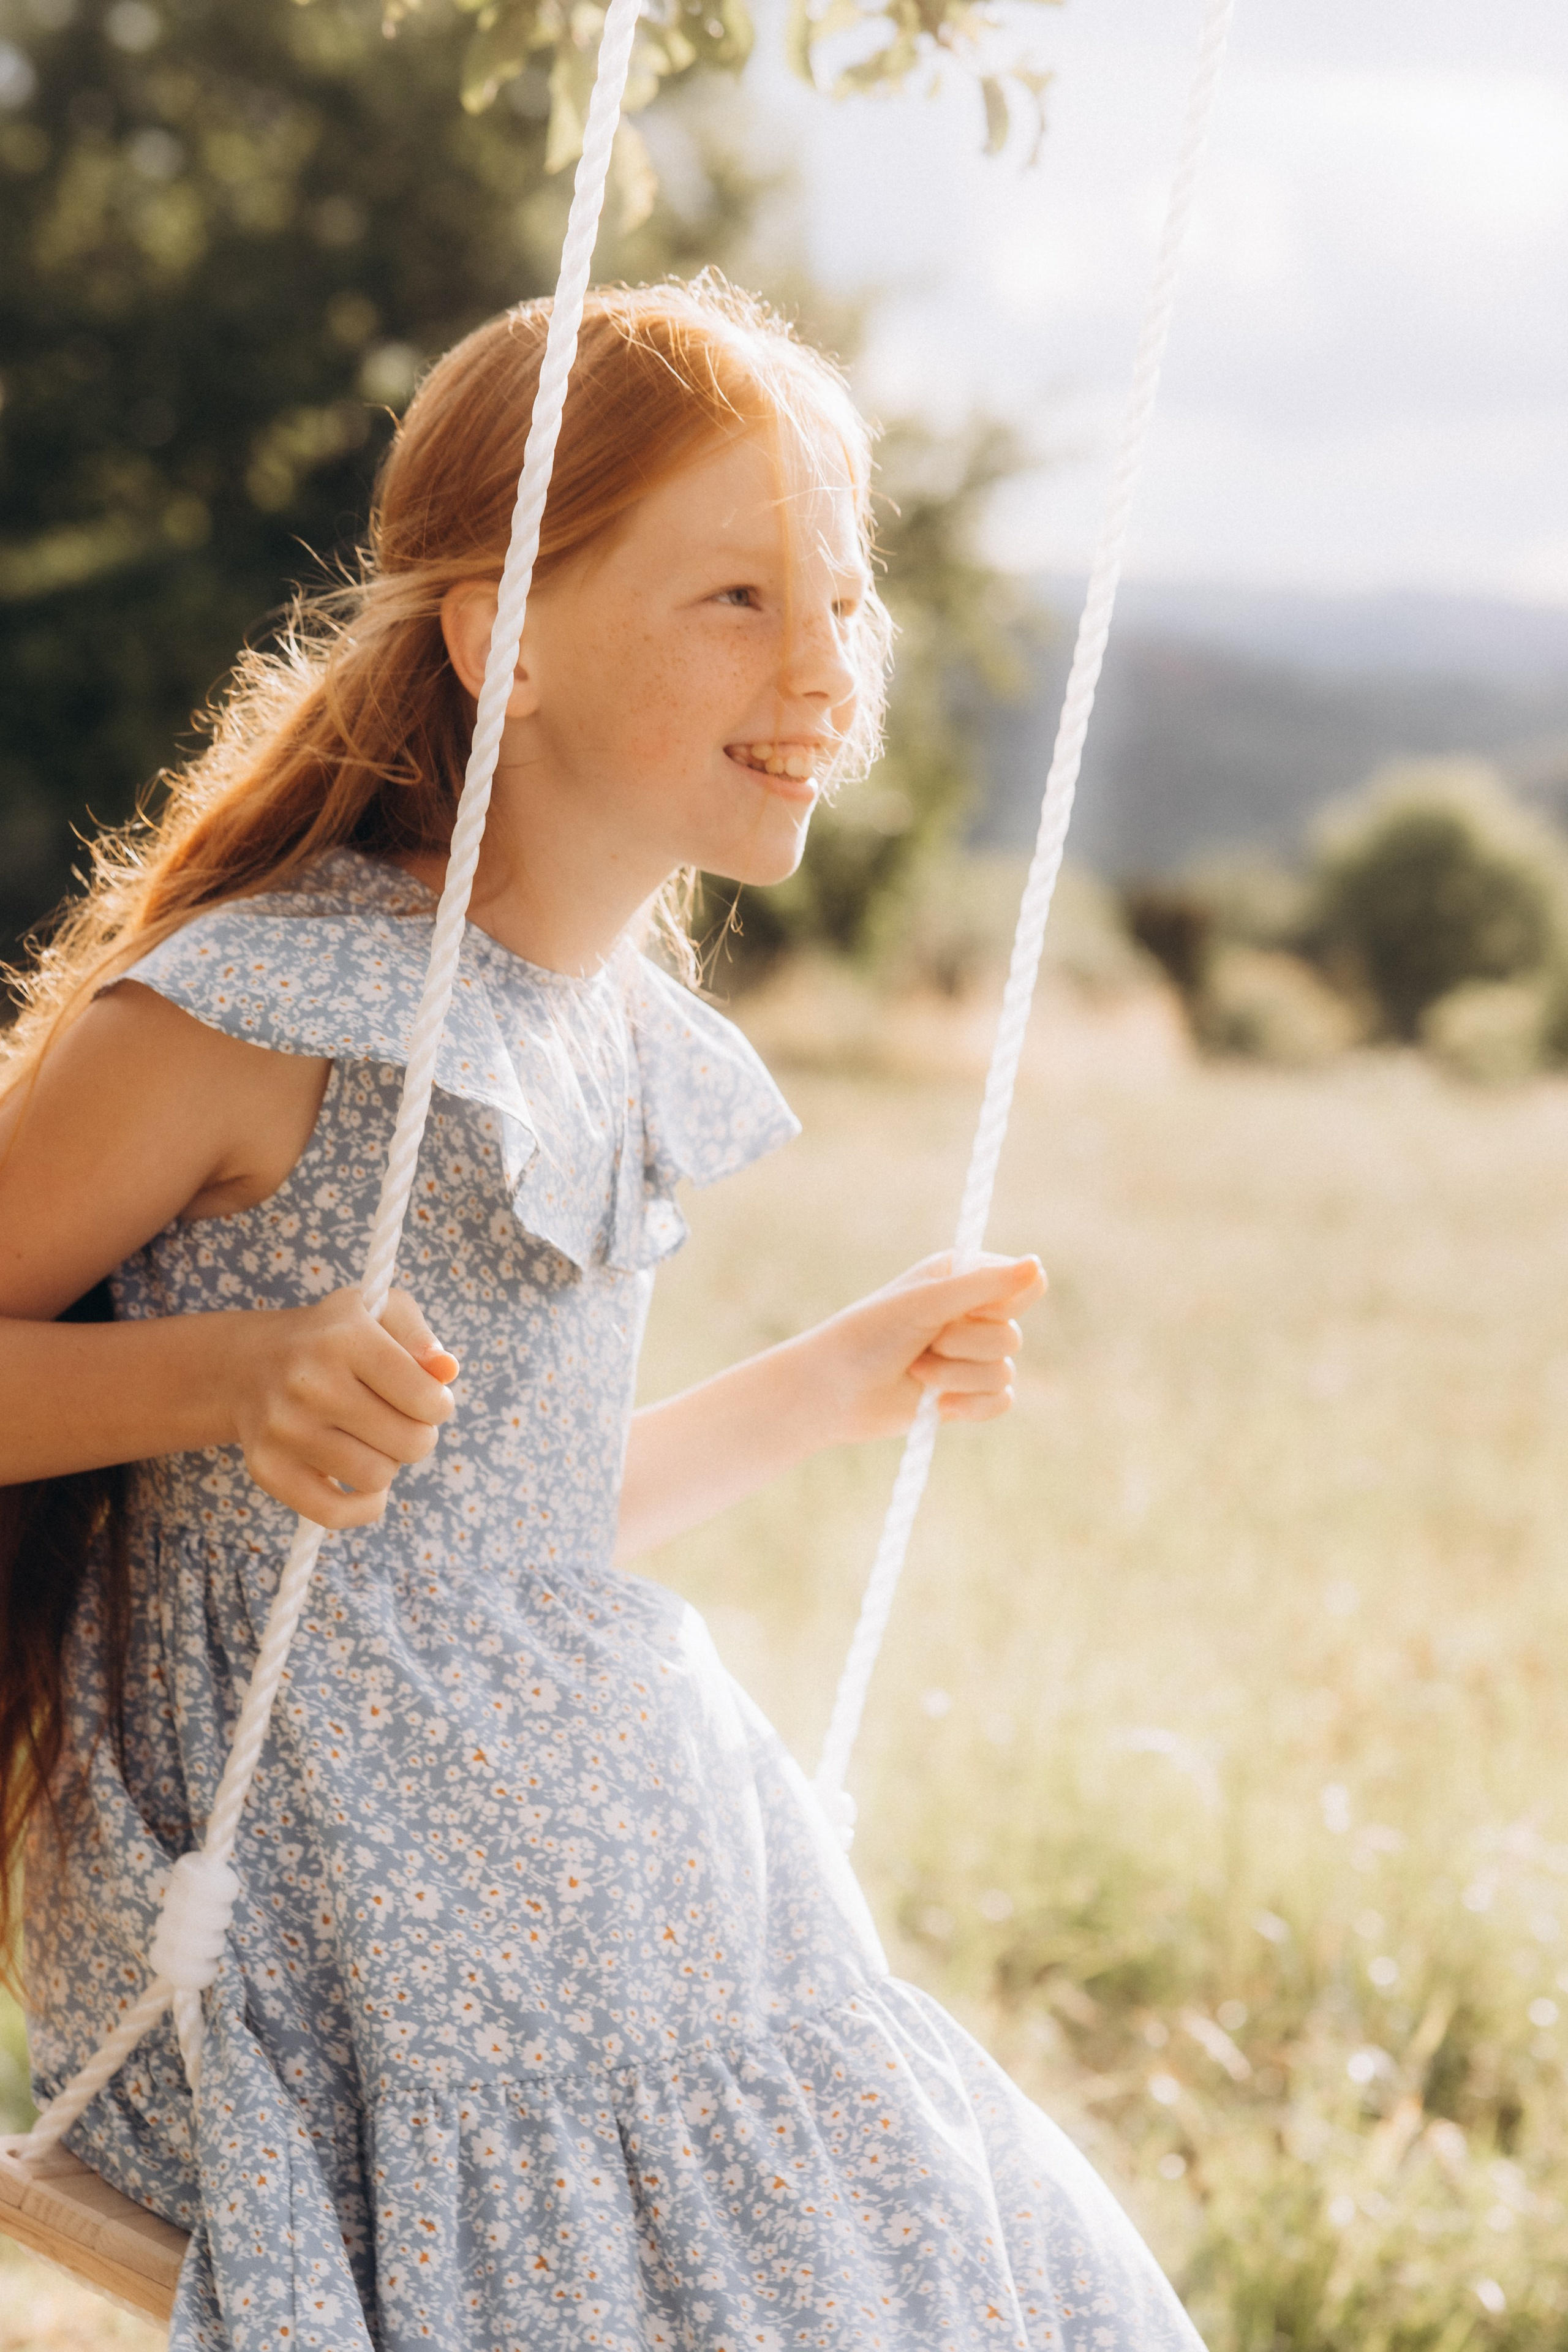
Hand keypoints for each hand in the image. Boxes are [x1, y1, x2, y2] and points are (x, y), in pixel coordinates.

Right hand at [227, 1287, 458, 1529]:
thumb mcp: (379, 1311)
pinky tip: (359, 1477)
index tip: (426, 1399)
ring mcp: (285, 1429)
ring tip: (368, 1438)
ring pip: (378, 1477)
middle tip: (397, 1420)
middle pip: (411, 1443)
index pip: (426, 1398)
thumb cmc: (333, 1339)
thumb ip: (420, 1336)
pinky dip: (362, 1504)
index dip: (439, 1405)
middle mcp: (309, 1383)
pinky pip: (337, 1512)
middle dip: (418, 1436)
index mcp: (344, 1337)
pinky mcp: (267, 1468)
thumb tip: (447, 1371)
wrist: (249, 1364)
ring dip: (386, 1463)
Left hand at [800, 1251, 1046, 1445]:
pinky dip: (969, 1406)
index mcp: (964, 1276)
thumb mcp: (925, 1303)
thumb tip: (1037, 1264)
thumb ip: (982, 1286)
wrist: (832, 1392)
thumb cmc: (868, 1336)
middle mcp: (972, 1313)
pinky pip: (1001, 1402)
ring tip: (916, 1371)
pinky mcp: (967, 1393)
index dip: (999, 1304)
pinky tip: (936, 1406)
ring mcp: (970, 1355)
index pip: (1024, 1283)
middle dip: (963, 1347)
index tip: (962, 1309)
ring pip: (1005, 1372)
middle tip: (923, 1343)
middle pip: (1013, 1336)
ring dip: (955, 1378)